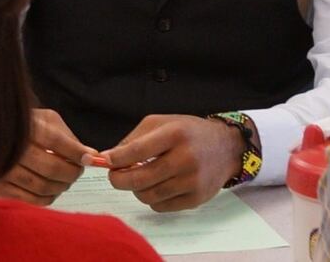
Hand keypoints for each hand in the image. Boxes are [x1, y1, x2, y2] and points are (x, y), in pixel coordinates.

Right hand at [0, 108, 96, 205]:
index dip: (76, 152)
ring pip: (45, 187)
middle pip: (52, 168)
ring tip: (66, 177)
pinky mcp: (0, 189)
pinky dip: (51, 196)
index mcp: (23, 127)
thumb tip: (90, 156)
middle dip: (73, 172)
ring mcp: (3, 172)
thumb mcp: (45, 120)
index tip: (90, 158)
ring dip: (63, 185)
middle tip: (78, 169)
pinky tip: (53, 186)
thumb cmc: (24, 126)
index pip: (55, 141)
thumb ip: (68, 137)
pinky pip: (35, 200)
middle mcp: (10, 150)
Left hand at [92, 114, 244, 211]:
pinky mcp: (196, 199)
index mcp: (175, 135)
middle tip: (113, 176)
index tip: (104, 161)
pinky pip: (161, 206)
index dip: (116, 159)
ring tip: (137, 178)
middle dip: (119, 180)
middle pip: (140, 178)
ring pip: (148, 195)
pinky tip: (155, 186)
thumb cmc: (188, 132)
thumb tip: (109, 157)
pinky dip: (151, 199)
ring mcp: (192, 181)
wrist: (226, 147)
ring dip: (135, 190)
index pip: (138, 151)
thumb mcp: (162, 123)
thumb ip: (135, 138)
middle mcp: (185, 158)